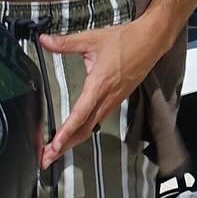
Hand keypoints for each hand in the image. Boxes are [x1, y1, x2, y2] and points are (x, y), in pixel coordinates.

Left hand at [37, 18, 162, 165]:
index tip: (54, 146)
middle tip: (47, 158)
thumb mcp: (91, 39)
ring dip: (73, 140)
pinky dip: (84, 130)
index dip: (66, 132)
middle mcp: (107, 97)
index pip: (80, 114)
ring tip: (57, 150)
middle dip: (65, 146)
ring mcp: (114, 100)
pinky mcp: (117, 99)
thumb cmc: (125, 40)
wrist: (151, 42)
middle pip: (84, 129)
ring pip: (91, 127)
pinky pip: (98, 120)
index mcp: (99, 84)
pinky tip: (76, 132)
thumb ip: (66, 42)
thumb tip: (45, 40)